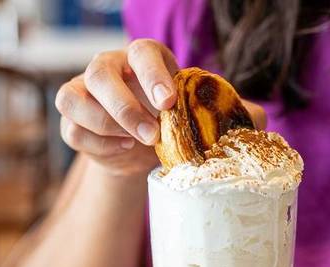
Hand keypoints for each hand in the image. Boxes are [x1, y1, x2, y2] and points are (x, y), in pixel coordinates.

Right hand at [55, 39, 266, 177]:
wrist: (140, 148)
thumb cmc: (173, 122)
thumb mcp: (204, 115)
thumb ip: (232, 114)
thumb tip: (258, 121)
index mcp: (142, 57)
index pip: (141, 53)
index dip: (153, 75)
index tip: (169, 102)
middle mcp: (108, 68)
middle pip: (99, 73)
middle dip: (124, 107)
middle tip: (151, 134)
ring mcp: (83, 92)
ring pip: (72, 98)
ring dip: (104, 125)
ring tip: (133, 144)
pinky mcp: (71, 120)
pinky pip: (72, 130)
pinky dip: (96, 145)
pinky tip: (121, 151)